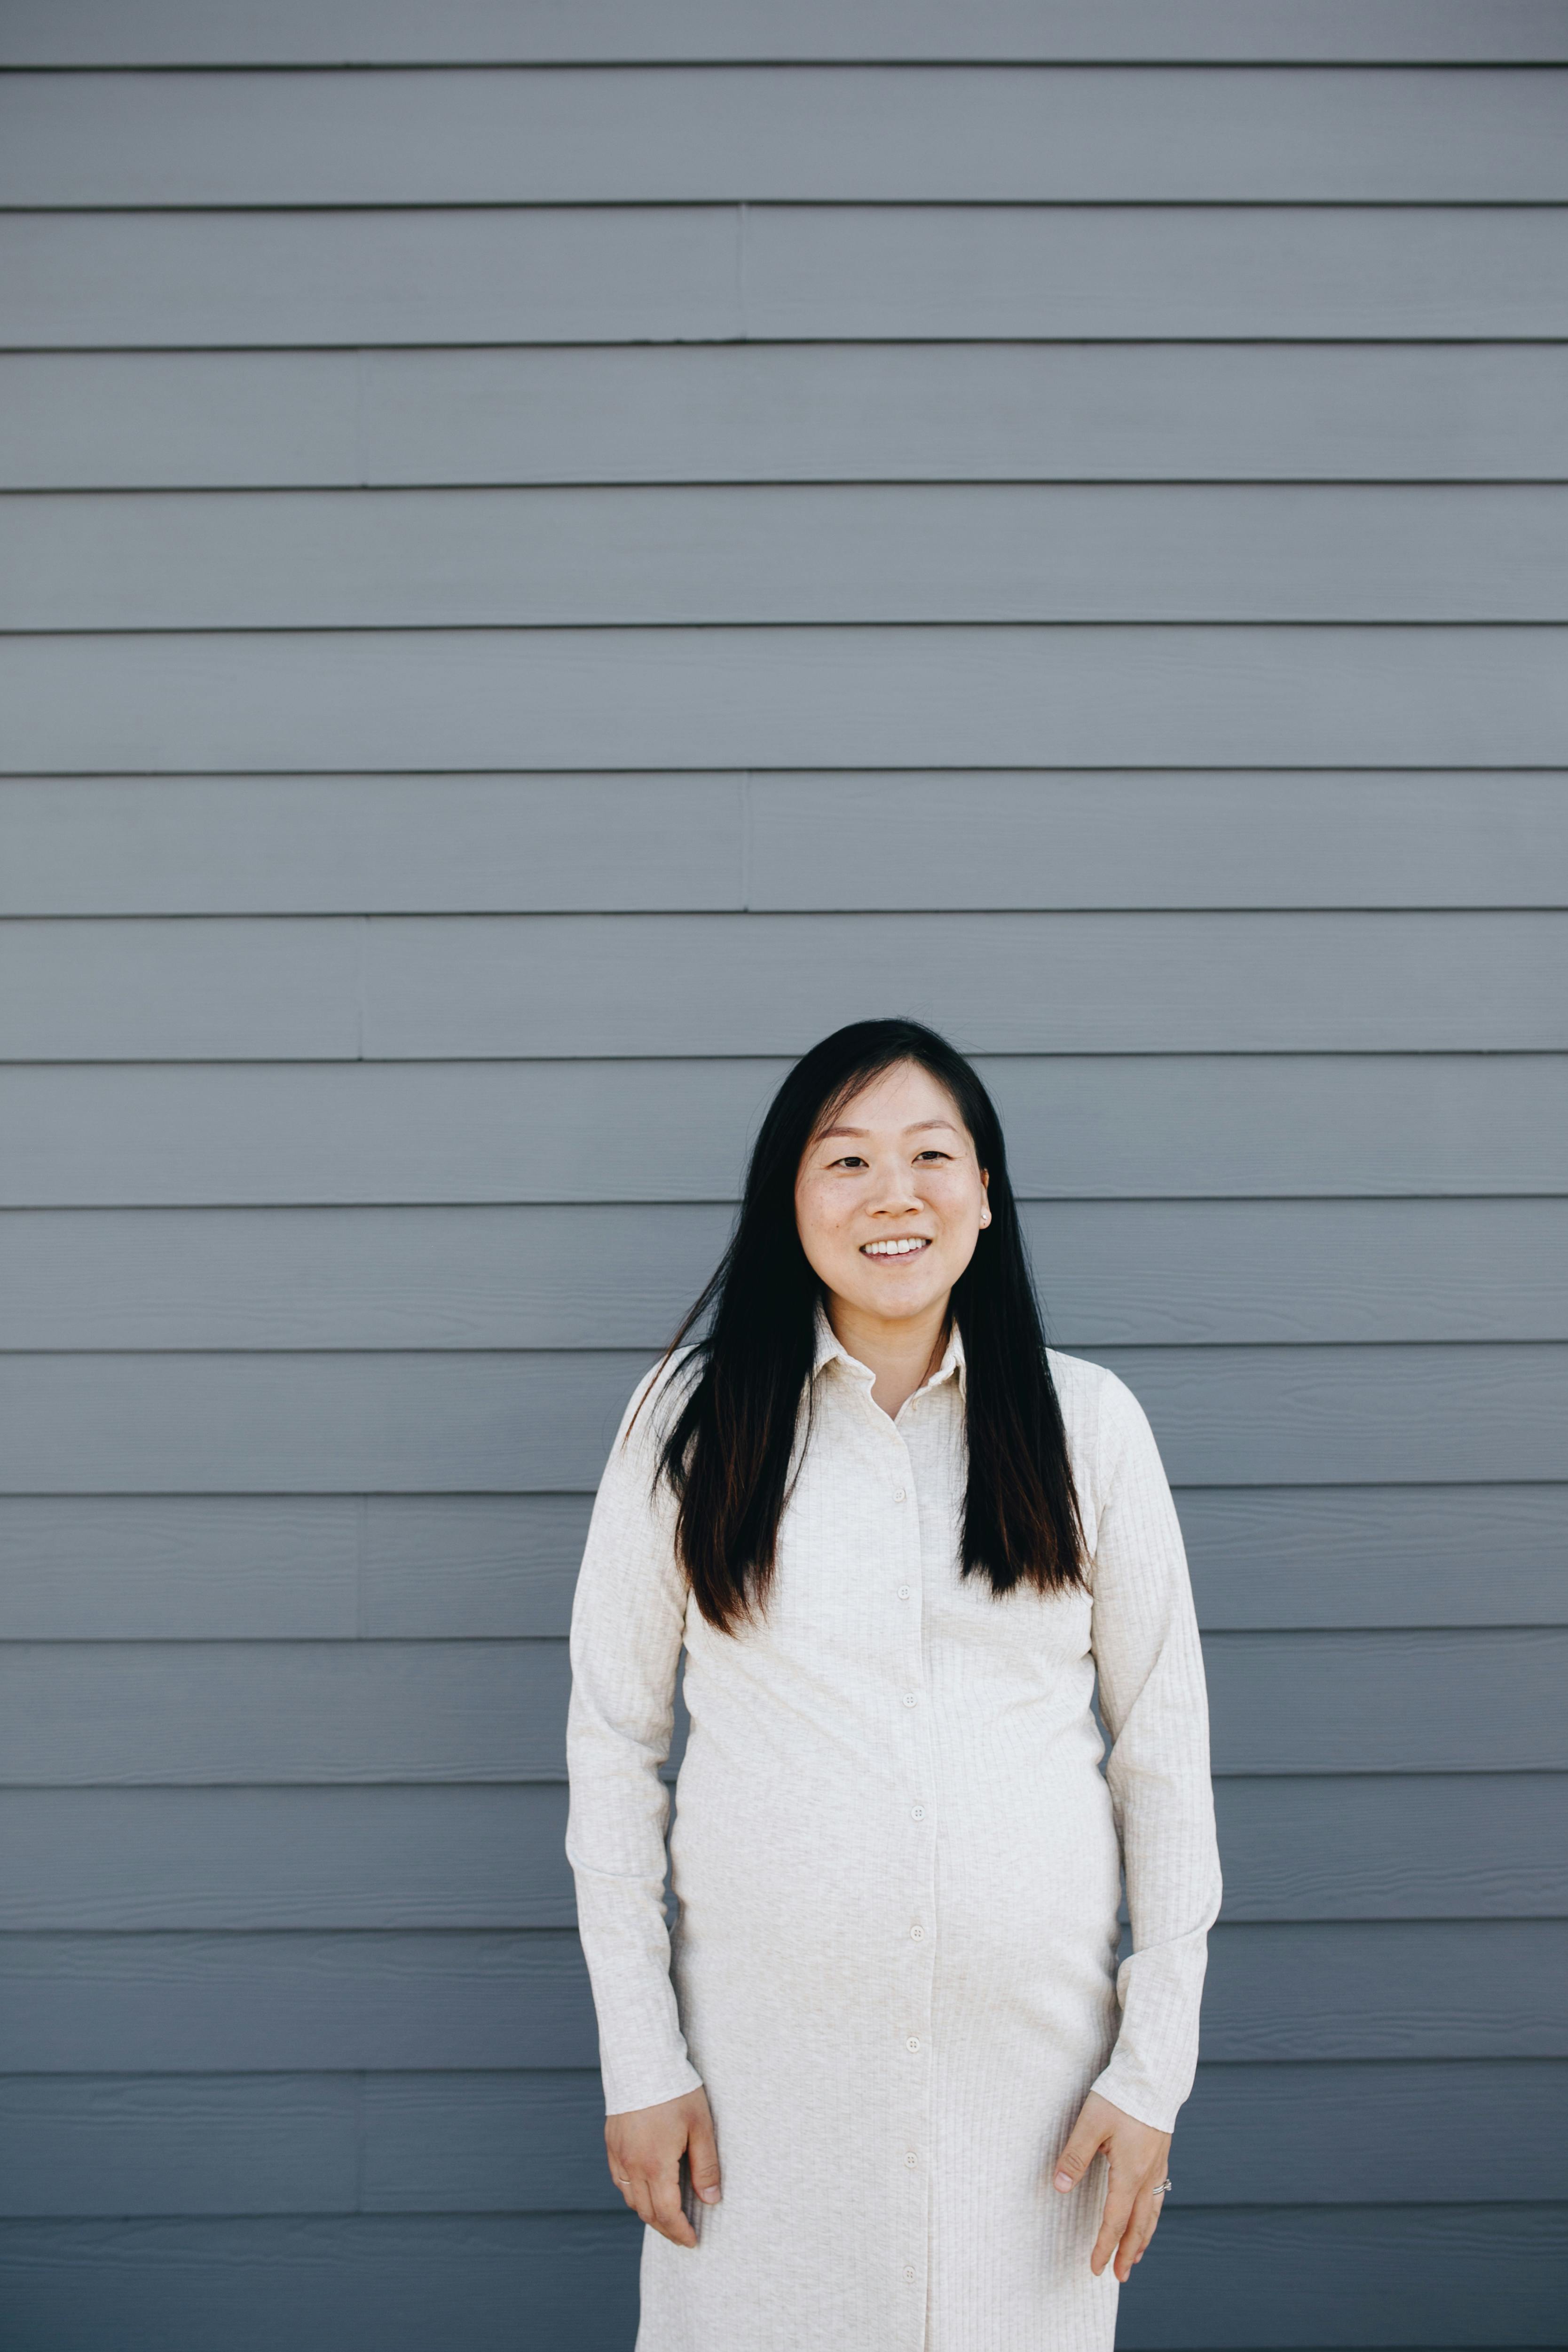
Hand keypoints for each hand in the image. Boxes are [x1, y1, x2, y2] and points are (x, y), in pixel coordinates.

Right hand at [605, 2086, 721, 2247]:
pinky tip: (646, 2191)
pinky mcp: (612, 2143)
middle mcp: (632, 2165)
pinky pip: (620, 2180)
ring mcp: (618, 2155)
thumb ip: (706, 2167)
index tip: (693, 2241)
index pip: (667, 2213)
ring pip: (631, 2199)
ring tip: (667, 2216)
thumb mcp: (700, 2128)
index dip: (680, 2232)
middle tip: (682, 2235)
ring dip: (649, 2213)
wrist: (642, 2060)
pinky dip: (633, 2194)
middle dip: (666, 2228)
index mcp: (655, 2165)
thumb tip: (711, 2200)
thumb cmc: (676, 2091)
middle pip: (647, 2212)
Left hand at [1052, 2089, 1170, 2282]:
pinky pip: (1158, 2197)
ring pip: (1152, 2213)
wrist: (1153, 2078)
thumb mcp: (1090, 2125)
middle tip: (1119, 2277)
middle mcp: (1147, 2176)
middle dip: (1127, 2253)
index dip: (1104, 2246)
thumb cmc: (1119, 2099)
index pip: (1115, 2221)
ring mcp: (1157, 2167)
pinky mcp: (1160, 2156)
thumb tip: (1059, 2188)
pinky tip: (1148, 2217)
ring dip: (1142, 2238)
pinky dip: (1151, 2216)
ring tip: (1135, 2257)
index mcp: (1129, 2173)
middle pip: (1138, 2225)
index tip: (1095, 2268)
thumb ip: (1074, 2157)